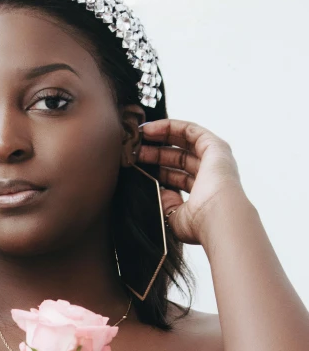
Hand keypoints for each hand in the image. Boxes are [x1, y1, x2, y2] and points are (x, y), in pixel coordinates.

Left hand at [137, 119, 246, 244]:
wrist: (217, 218)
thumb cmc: (198, 224)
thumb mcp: (173, 216)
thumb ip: (165, 203)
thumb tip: (158, 190)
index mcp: (202, 194)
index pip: (177, 177)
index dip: (157, 171)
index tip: (137, 167)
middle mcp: (211, 175)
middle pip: (178, 159)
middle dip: (155, 153)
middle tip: (133, 152)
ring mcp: (215, 160)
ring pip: (184, 143)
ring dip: (160, 137)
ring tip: (137, 137)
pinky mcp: (216, 146)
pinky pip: (190, 131)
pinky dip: (170, 126)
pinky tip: (150, 128)